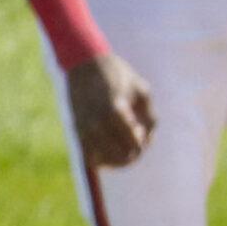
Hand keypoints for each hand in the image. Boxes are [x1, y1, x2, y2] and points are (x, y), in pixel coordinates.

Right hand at [65, 53, 155, 168]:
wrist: (85, 64)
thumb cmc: (119, 76)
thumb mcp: (142, 92)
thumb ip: (150, 118)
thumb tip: (147, 140)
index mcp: (115, 111)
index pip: (133, 143)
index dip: (142, 143)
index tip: (142, 131)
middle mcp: (97, 122)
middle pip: (119, 156)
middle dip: (132, 155)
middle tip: (135, 144)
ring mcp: (84, 127)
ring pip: (102, 160)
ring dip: (116, 160)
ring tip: (123, 148)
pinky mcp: (76, 129)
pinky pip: (88, 155)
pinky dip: (101, 160)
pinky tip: (110, 151)